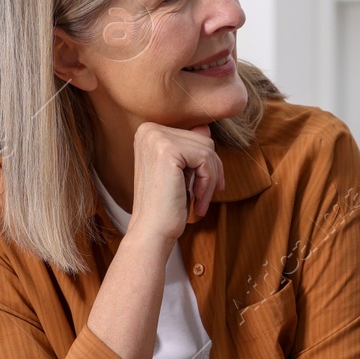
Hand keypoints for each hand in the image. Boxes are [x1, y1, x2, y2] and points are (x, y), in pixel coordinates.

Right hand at [127, 122, 223, 242]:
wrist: (151, 231)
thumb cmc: (167, 204)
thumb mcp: (181, 170)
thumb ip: (190, 146)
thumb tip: (205, 126)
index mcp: (148, 132)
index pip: (194, 136)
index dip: (206, 163)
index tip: (205, 185)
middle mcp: (149, 130)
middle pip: (203, 140)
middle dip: (211, 171)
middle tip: (203, 197)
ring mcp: (156, 138)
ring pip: (208, 149)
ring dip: (211, 179)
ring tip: (200, 201)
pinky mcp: (167, 150)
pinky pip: (205, 159)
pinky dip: (208, 182)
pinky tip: (197, 201)